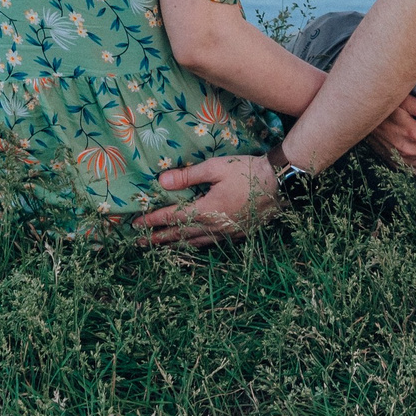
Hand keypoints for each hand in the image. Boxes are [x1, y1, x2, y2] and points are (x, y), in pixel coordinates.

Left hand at [136, 153, 278, 247]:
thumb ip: (188, 176)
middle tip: (139, 243)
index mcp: (206, 210)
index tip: (135, 224)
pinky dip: (194, 246)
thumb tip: (161, 181)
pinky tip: (191, 244)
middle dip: (157, 239)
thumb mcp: (216, 168)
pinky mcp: (237, 235)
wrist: (280, 185)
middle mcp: (213, 227)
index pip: (171, 218)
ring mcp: (226, 234)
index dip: (152, 221)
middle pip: (179, 236)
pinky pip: (209, 244)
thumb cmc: (247, 172)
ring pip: (193, 243)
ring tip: (160, 247)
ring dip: (174, 245)